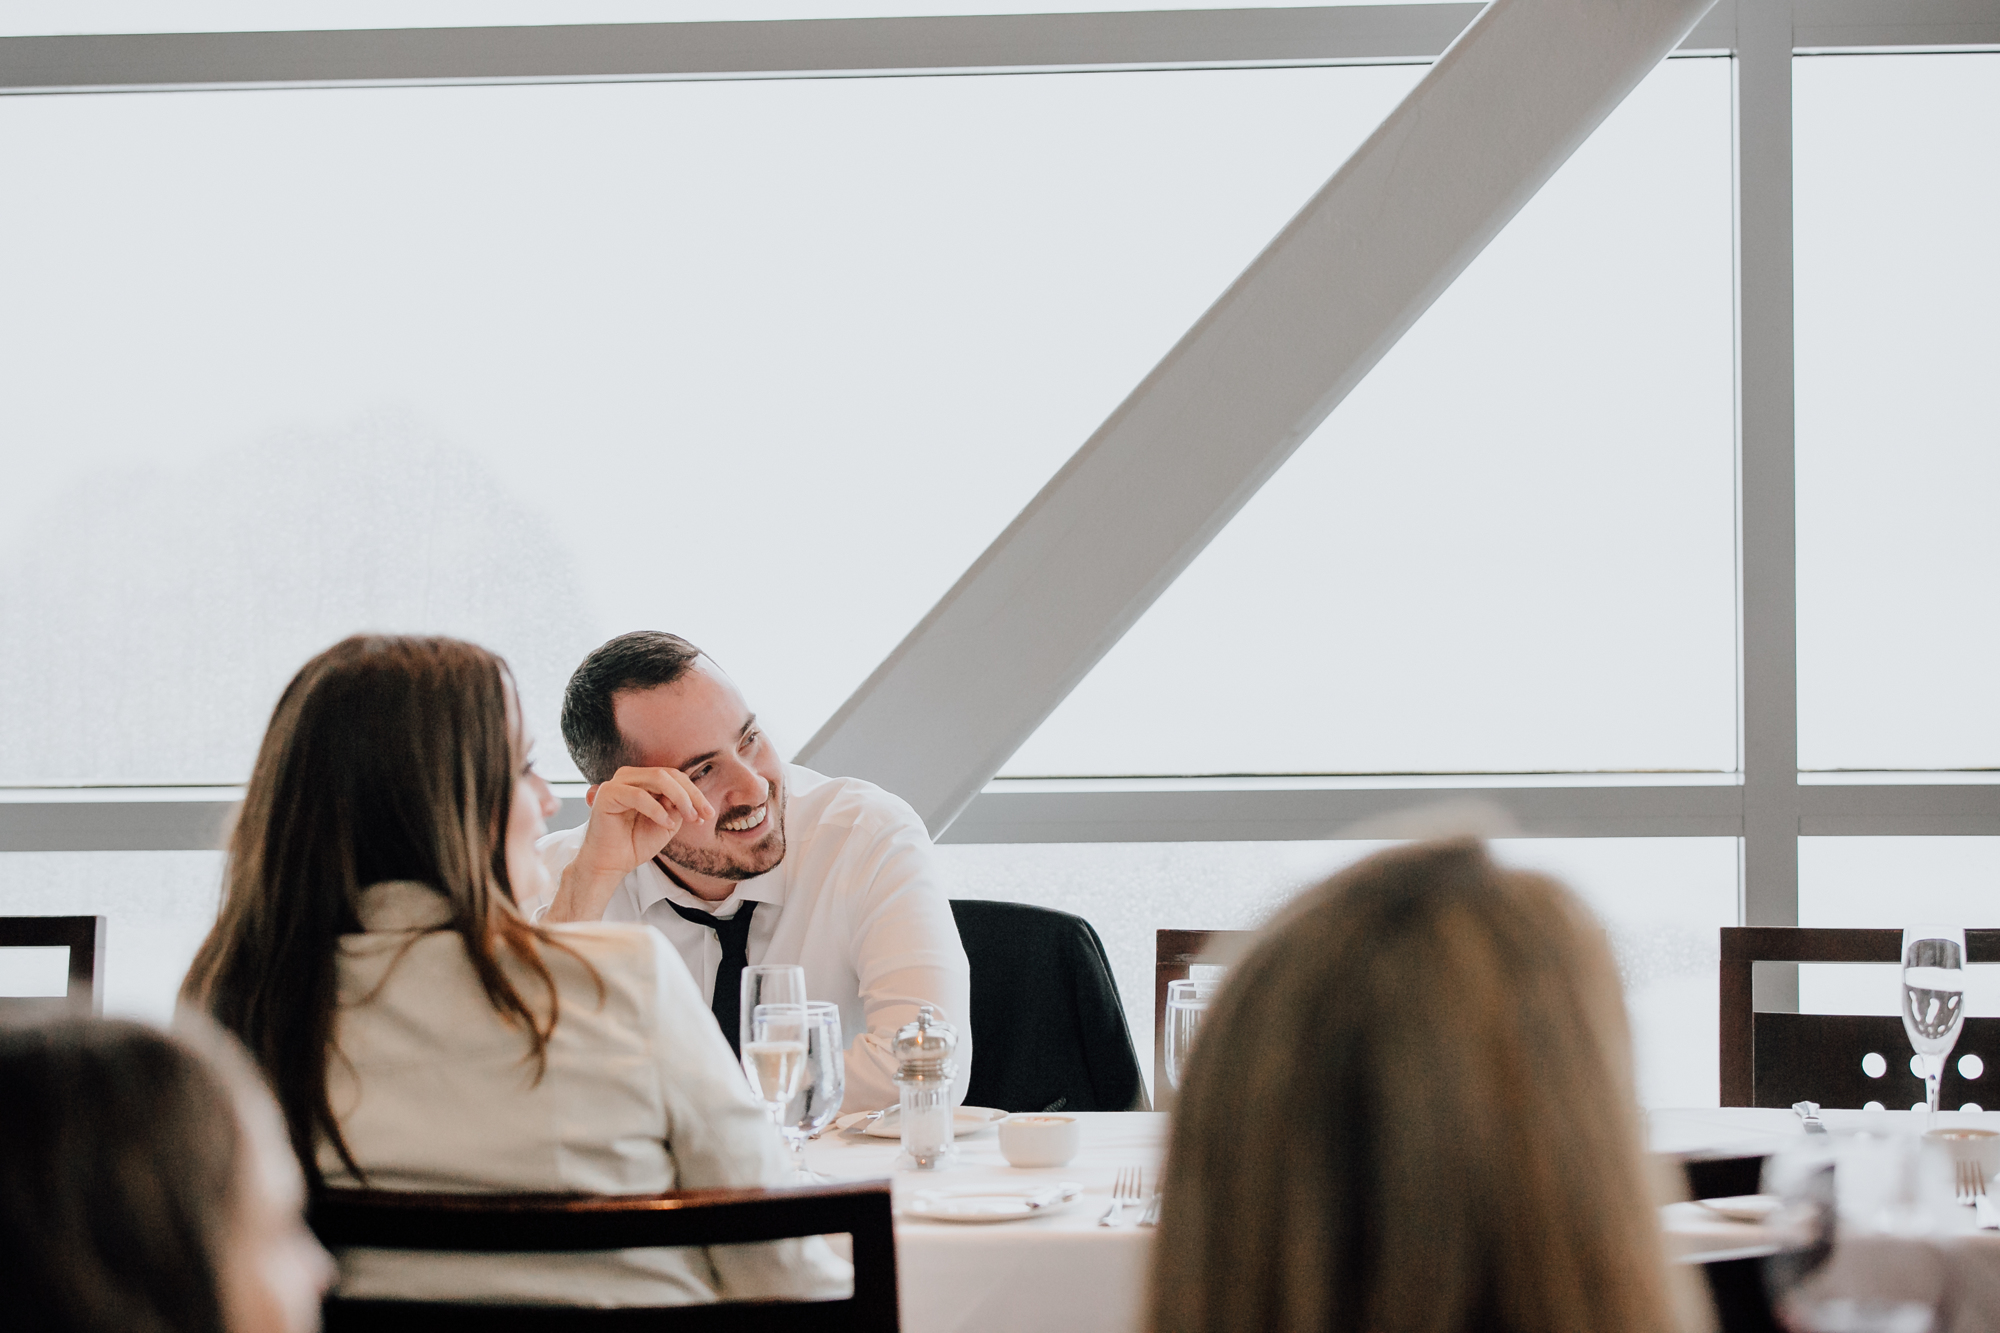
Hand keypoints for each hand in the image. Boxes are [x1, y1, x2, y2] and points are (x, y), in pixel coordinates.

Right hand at [544, 767, 714, 923]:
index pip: (675, 777)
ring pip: (658, 779)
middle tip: (702, 816)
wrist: (610, 865)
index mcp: (643, 780)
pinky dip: (657, 809)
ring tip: (689, 818)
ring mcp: (617, 783)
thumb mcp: (667, 823)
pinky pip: (638, 795)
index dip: (695, 793)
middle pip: (669, 774)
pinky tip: (666, 824)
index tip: (708, 814)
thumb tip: (692, 796)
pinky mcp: (606, 793)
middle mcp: (629, 776)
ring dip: (680, 798)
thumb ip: (679, 806)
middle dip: (691, 795)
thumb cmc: (635, 844)